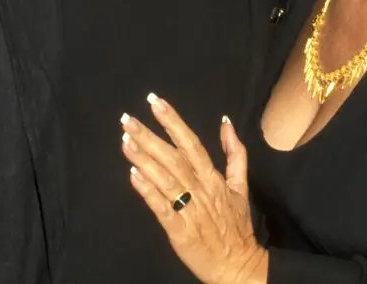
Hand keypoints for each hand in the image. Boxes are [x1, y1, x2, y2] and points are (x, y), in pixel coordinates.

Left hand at [122, 95, 267, 283]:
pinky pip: (161, 207)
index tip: (154, 101)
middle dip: (149, 136)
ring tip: (125, 141)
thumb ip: (235, 153)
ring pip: (164, 179)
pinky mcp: (179, 229)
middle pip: (173, 157)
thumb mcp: (241, 186)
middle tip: (127, 119)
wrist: (237, 265)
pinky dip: (147, 190)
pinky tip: (133, 175)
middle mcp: (200, 189)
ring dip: (143, 159)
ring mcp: (189, 209)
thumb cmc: (235, 225)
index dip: (172, 121)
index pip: (191, 143)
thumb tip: (226, 121)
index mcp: (213, 177)